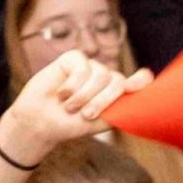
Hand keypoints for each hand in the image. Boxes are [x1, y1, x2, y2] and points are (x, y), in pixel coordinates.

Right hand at [0, 51, 152, 165]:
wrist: (41, 123)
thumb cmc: (71, 124)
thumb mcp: (99, 121)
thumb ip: (121, 107)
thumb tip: (139, 87)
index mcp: (116, 93)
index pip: (137, 81)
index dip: (141, 81)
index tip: (137, 86)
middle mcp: (105, 78)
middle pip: (117, 82)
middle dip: (102, 101)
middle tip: (86, 115)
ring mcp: (90, 67)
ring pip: (100, 75)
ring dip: (83, 96)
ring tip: (69, 107)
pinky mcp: (73, 58)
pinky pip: (82, 67)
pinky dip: (72, 85)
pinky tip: (62, 94)